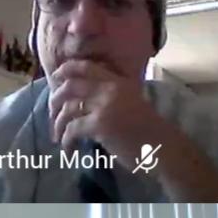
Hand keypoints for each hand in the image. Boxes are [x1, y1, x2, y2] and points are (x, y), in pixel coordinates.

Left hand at [48, 59, 169, 164]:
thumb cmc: (150, 131)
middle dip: (54, 101)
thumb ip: (111, 97)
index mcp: (118, 81)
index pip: (83, 67)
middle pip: (69, 86)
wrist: (164, 149)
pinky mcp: (100, 125)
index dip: (63, 71)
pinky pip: (72, 129)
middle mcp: (110, 89)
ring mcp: (105, 106)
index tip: (55, 81)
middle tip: (52, 116)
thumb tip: (82, 101)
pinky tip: (69, 150)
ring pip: (67, 108)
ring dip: (57, 124)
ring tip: (58, 137)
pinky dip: (66, 141)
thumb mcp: (131, 104)